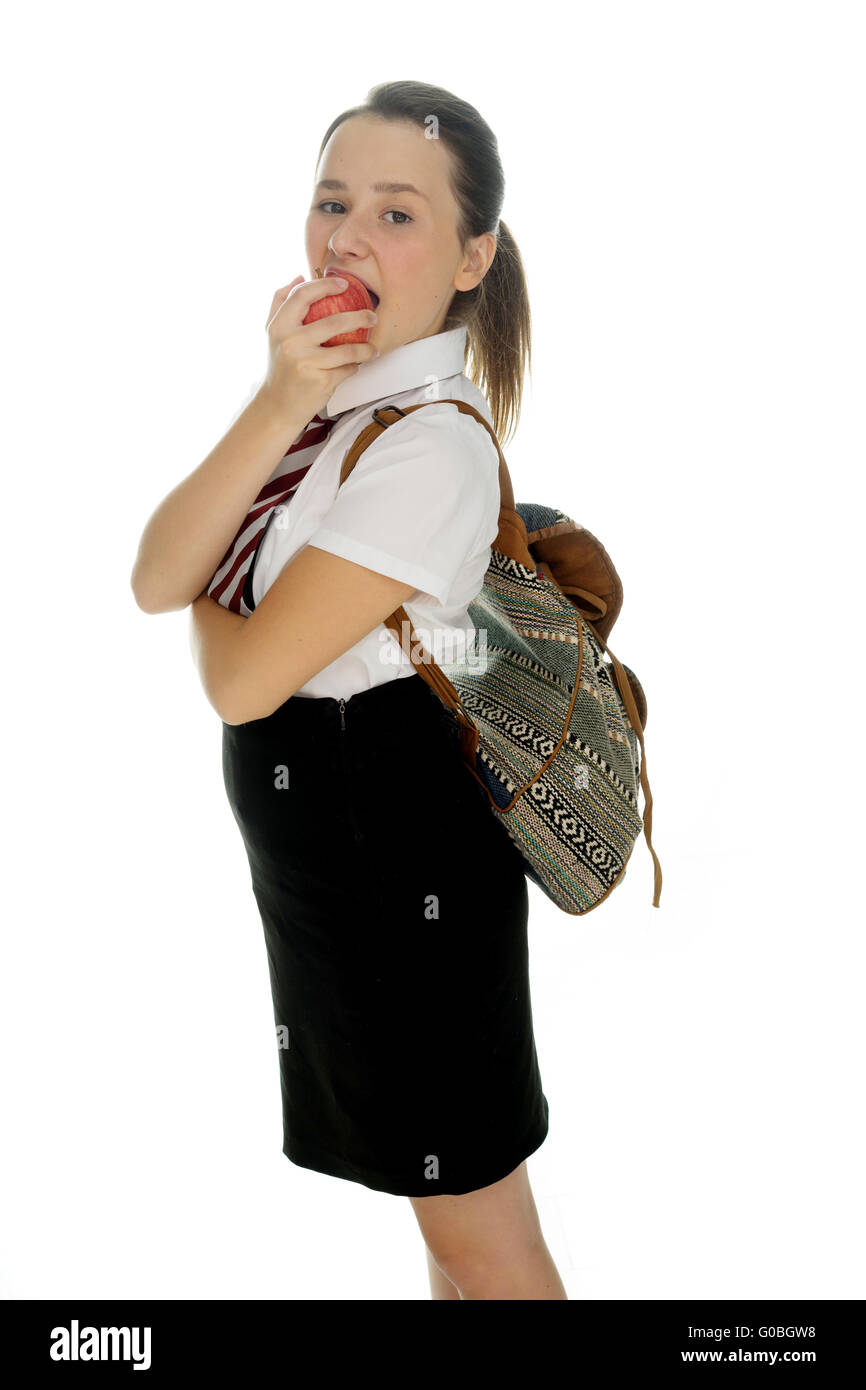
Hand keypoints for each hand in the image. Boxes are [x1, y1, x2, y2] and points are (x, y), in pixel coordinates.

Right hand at [258, 275, 378, 425]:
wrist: (277, 406)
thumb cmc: (279, 367)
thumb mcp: (272, 333)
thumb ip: (281, 302)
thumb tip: (299, 276)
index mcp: (279, 327)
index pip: (303, 296)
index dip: (325, 286)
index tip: (345, 284)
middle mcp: (291, 343)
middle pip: (333, 321)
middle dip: (360, 317)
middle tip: (372, 317)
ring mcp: (306, 363)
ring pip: (347, 349)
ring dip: (366, 349)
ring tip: (373, 349)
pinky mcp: (320, 381)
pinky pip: (347, 369)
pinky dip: (354, 367)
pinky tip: (355, 366)